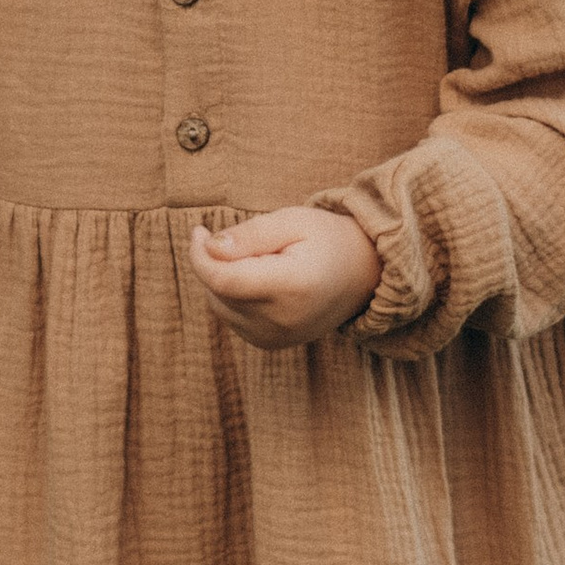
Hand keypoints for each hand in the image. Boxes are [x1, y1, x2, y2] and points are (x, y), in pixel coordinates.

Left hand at [189, 203, 380, 350]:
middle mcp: (282, 321)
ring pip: (219, 305)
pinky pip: (231, 316)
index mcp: (291, 287)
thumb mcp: (292, 221)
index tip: (199, 230)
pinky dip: (233, 295)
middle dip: (215, 261)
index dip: (200, 255)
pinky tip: (260, 279)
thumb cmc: (327, 240)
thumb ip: (250, 235)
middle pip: (218, 291)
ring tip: (260, 260)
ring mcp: (277, 337)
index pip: (222, 280)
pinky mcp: (270, 343)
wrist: (364, 274)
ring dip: (223, 278)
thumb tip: (210, 247)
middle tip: (241, 239)